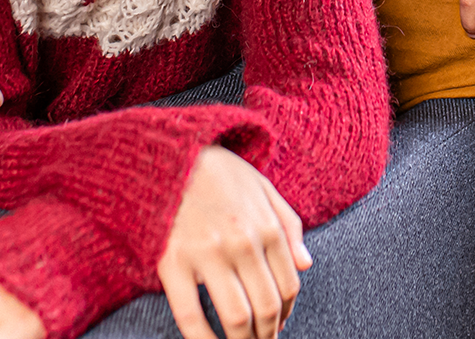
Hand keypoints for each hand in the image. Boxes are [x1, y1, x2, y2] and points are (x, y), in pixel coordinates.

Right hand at [158, 145, 311, 338]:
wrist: (168, 154)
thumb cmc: (217, 172)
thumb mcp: (262, 186)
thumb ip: (288, 223)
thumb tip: (306, 265)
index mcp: (266, 225)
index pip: (288, 285)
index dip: (286, 312)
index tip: (278, 323)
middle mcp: (241, 242)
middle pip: (266, 307)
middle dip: (268, 335)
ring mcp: (207, 254)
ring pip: (236, 318)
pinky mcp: (172, 262)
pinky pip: (191, 316)